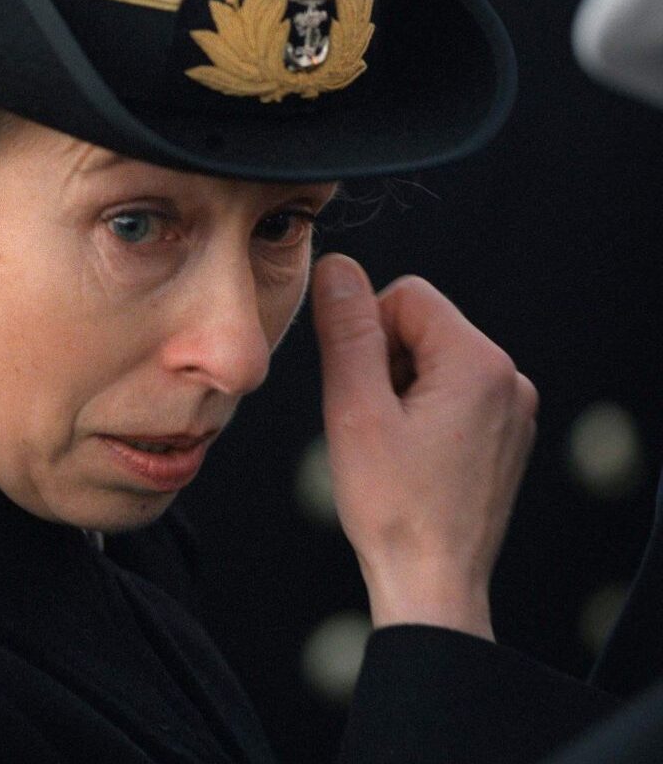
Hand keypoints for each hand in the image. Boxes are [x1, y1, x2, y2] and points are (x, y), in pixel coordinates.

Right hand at [312, 254, 535, 639]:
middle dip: (383, 364)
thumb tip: (337, 267)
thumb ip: (348, 330)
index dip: (364, 333)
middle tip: (369, 424)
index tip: (356, 389)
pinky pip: (452, 395)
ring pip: (432, 362)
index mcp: (479, 363)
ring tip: (389, 446)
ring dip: (398, 391)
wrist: (432, 583)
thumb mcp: (354, 409)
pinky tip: (409, 459)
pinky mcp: (506, 436)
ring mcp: (514, 410)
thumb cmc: (393, 506)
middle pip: (420, 328)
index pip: (405, 295)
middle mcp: (509, 379)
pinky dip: (420, 415)